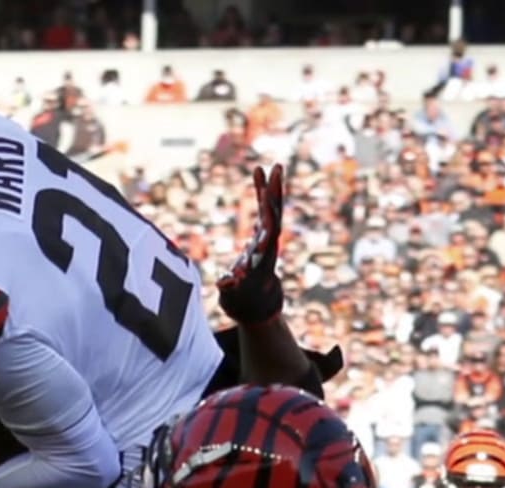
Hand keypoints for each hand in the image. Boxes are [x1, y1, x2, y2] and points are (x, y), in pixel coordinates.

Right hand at [217, 163, 284, 324]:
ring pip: (272, 211)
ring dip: (272, 188)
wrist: (255, 306)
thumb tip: (226, 280)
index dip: (269, 222)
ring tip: (272, 165)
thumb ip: (229, 288)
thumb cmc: (241, 304)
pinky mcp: (262, 234)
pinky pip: (263, 209)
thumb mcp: (232, 300)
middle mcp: (269, 247)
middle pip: (275, 219)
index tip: (268, 205)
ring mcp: (267, 239)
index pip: (269, 239)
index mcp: (263, 261)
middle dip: (275, 196)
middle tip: (278, 170)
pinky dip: (262, 192)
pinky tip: (259, 172)